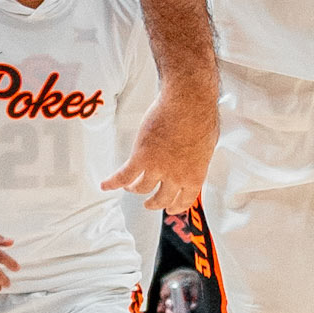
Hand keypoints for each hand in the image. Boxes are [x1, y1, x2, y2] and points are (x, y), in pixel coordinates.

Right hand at [101, 79, 219, 212]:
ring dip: (135, 189)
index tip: (171, 209)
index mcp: (195, 175)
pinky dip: (113, 182)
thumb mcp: (206, 146)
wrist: (188, 103)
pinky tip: (106, 185)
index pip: (185, 200)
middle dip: (154, 203)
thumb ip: (196, 160)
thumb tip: (192, 161)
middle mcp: (175, 177)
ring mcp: (157, 168)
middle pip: (162, 198)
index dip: (177, 207)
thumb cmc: (200, 118)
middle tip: (150, 204)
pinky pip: (124, 175)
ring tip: (131, 188)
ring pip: (142, 188)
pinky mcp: (141, 157)